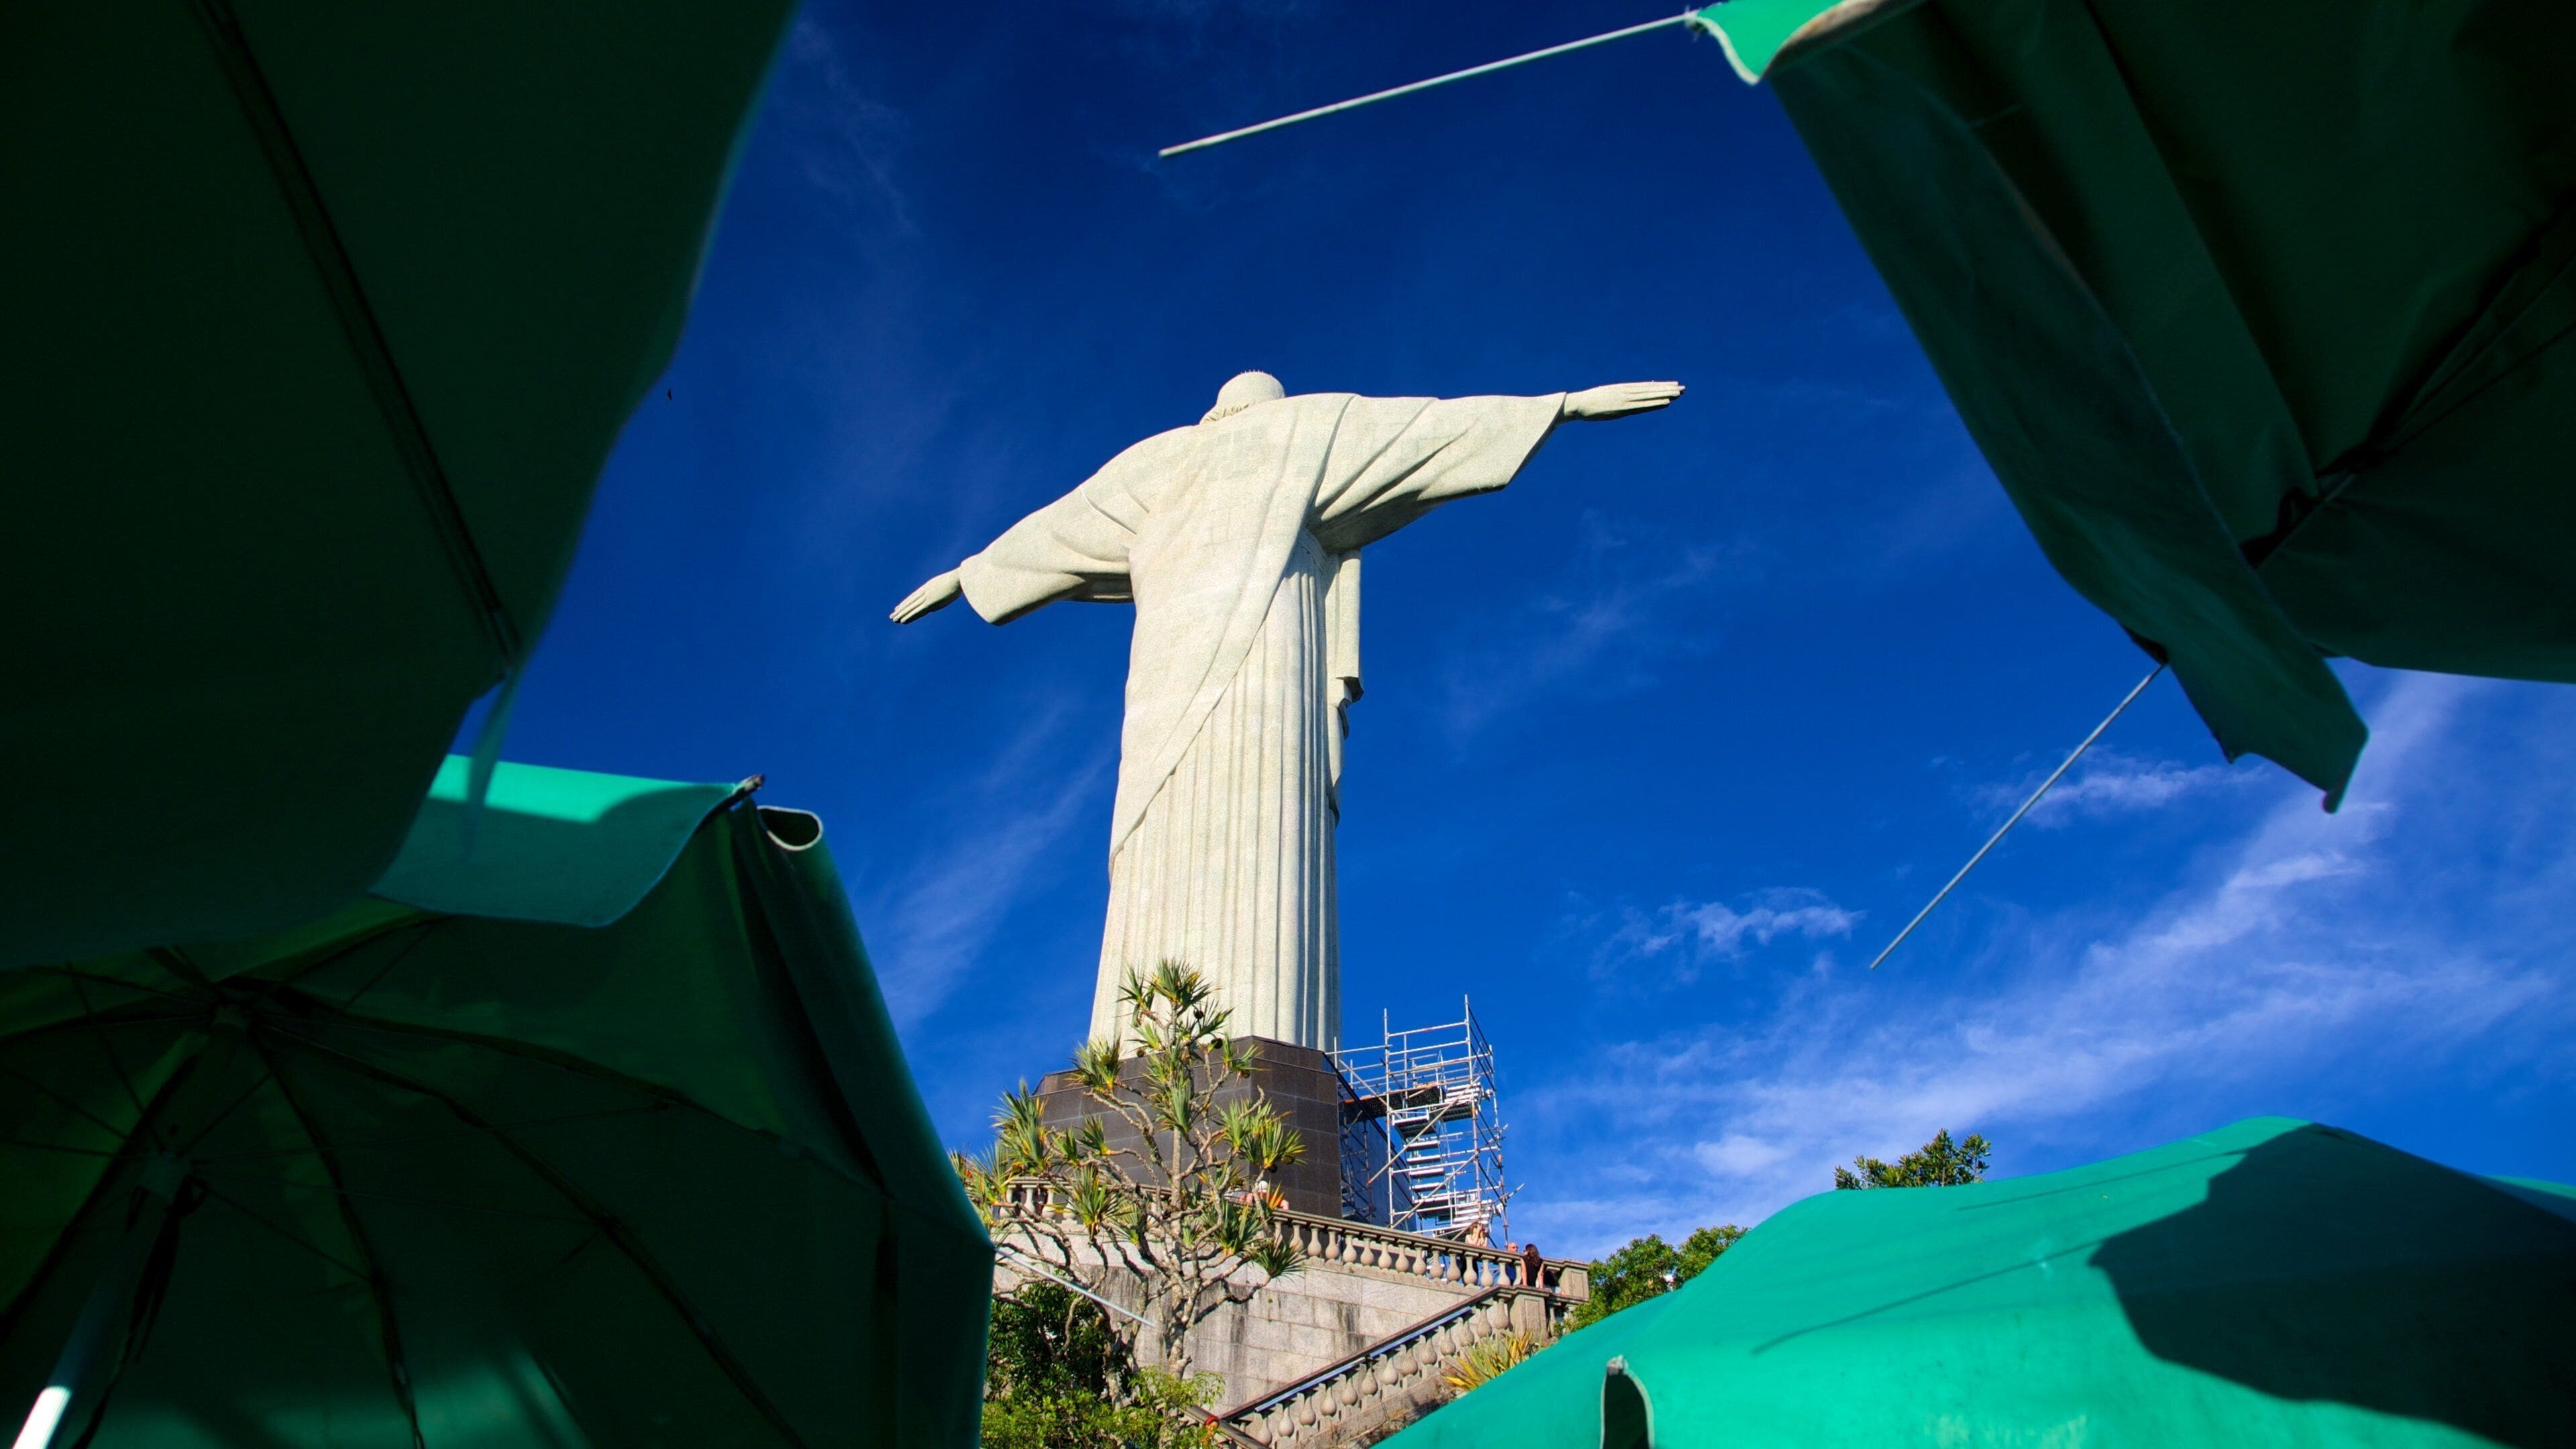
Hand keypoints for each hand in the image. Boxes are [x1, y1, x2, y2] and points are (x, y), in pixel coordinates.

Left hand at [890, 569, 963, 622]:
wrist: (960, 577)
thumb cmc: (960, 579)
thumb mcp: (950, 583)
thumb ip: (946, 590)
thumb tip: (948, 594)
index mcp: (929, 586)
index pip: (915, 596)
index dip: (906, 602)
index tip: (899, 607)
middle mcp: (925, 592)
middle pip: (910, 602)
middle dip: (901, 609)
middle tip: (892, 615)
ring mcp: (927, 597)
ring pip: (911, 607)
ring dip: (901, 614)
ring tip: (893, 619)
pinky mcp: (930, 603)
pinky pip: (917, 611)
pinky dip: (909, 616)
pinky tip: (902, 621)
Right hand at [1560, 381, 1683, 420]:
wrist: (1578, 404)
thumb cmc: (1589, 402)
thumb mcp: (1605, 397)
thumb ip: (1616, 398)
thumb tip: (1624, 401)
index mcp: (1623, 389)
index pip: (1646, 387)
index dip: (1660, 386)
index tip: (1673, 385)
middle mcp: (1627, 392)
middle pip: (1651, 390)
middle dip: (1668, 389)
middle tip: (1683, 388)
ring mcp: (1626, 399)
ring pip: (1650, 396)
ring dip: (1666, 395)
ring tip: (1680, 393)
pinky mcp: (1623, 408)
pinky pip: (1643, 405)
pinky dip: (1656, 404)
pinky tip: (1667, 403)